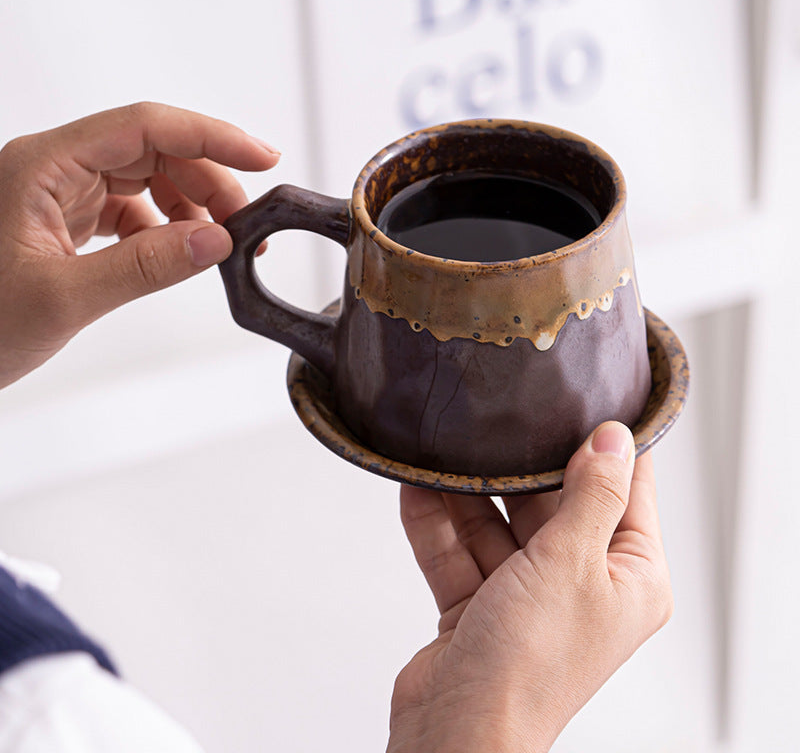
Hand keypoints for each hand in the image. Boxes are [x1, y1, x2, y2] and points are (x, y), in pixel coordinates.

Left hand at [0, 102, 279, 387]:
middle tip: (245, 227)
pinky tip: (178, 253)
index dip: (210, 136)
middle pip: (153, 151)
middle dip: (208, 183)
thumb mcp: (63, 299)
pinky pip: (131, 211)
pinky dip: (165, 229)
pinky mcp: (66, 223)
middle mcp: (52, 169)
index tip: (261, 158)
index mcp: (41, 166)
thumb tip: (216, 242)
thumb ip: (145, 266)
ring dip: (191, 206)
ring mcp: (59, 195)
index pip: (144, 127)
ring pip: (146, 179)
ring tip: (218, 245)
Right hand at [390, 422, 671, 752]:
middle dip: (520, 469)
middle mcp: (580, 584)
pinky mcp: (479, 606)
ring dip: (467, 495)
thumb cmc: (527, 667)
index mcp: (627, 577)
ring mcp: (527, 595)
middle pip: (553, 504)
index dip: (608, 446)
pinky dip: (437, 525)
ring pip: (498, 525)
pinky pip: (459, 551)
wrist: (456, 734)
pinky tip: (415, 487)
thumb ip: (591, 496)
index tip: (585, 399)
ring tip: (444, 450)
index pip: (628, 493)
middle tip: (497, 419)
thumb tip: (613, 439)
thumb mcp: (570, 563)